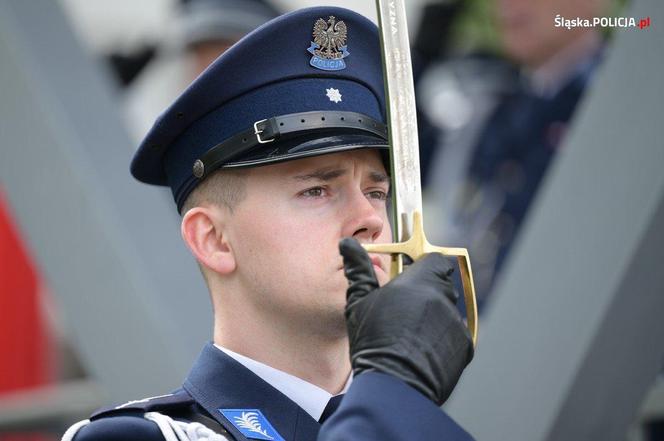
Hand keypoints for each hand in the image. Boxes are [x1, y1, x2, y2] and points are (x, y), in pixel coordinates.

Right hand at [339, 238, 473, 405]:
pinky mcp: (464, 346)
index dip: (425, 266)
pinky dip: (443, 340)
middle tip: (405, 310)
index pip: (436, 260)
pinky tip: (421, 352)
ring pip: (448, 311)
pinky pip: (455, 335)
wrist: (394, 384)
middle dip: (427, 293)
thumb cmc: (372, 340)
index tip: (412, 276)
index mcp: (420, 281)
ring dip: (435, 317)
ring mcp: (456, 322)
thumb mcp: (359, 301)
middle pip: (441, 286)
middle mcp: (443, 298)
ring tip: (410, 336)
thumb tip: (348, 243)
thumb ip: (358, 269)